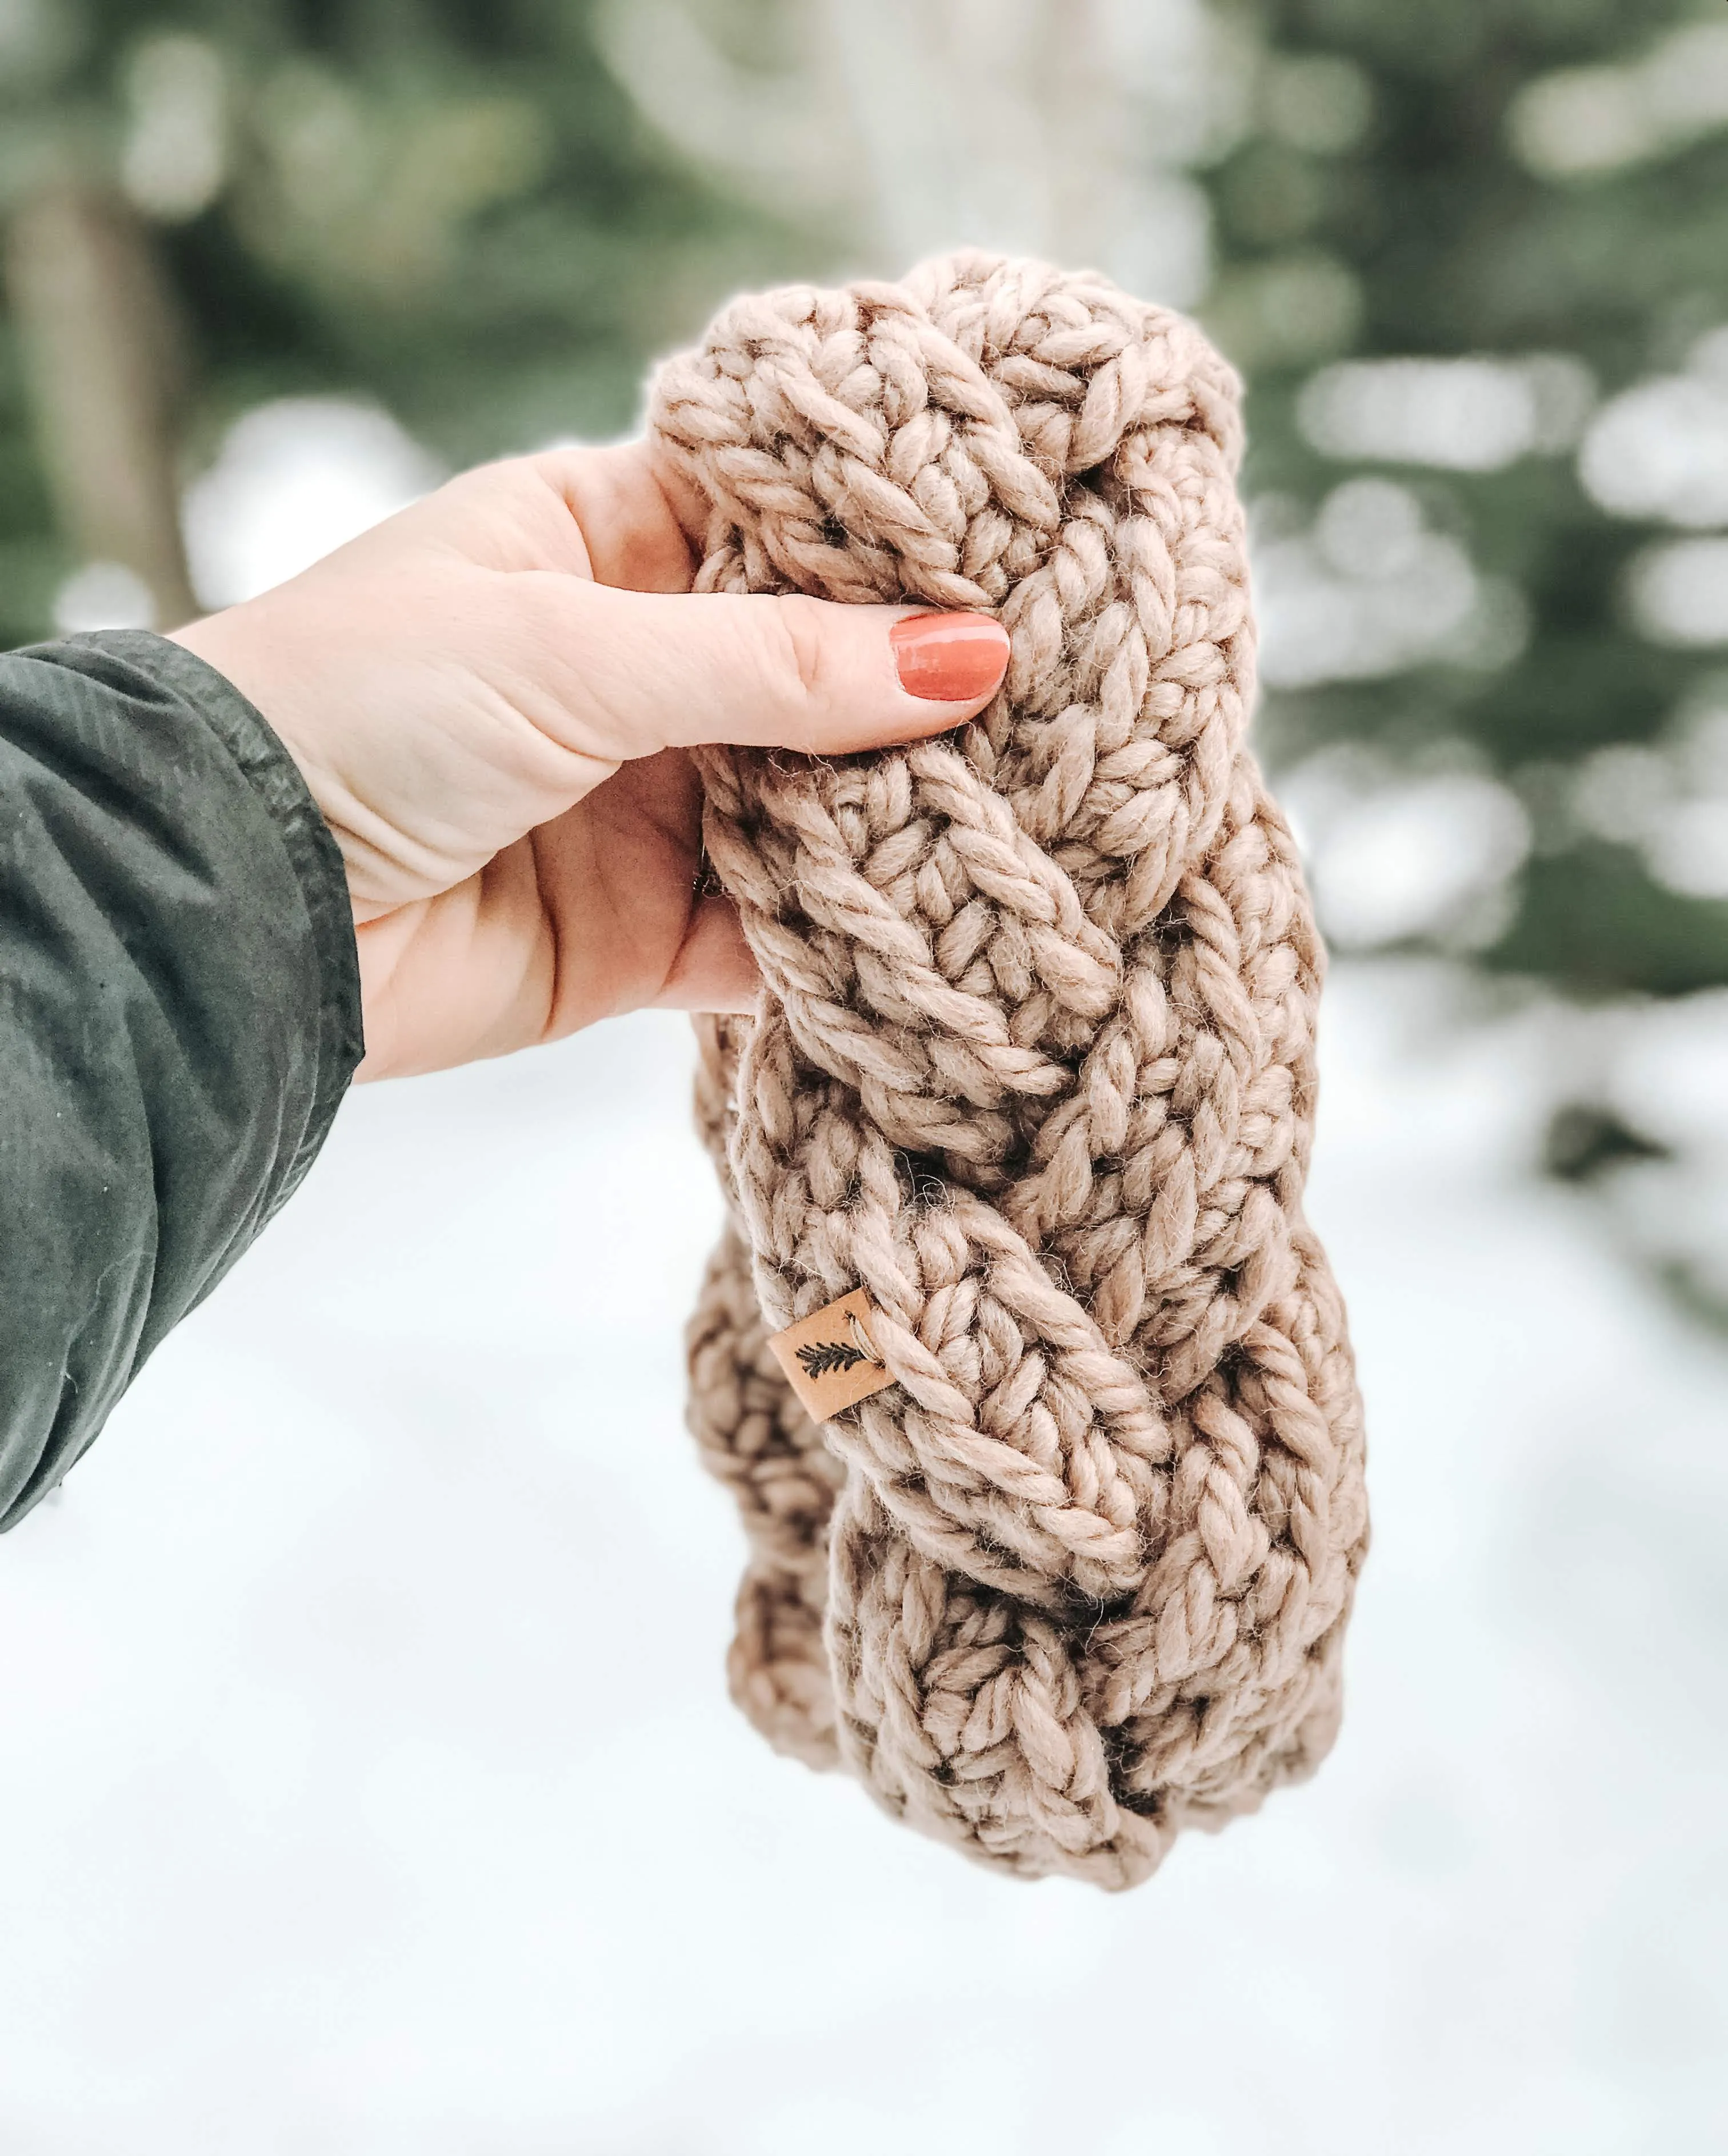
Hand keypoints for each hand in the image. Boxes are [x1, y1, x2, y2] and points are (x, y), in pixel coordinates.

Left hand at [174, 444, 1009, 1080]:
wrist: (235, 905)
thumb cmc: (361, 708)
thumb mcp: (573, 648)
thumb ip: (775, 663)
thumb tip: (970, 653)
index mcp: (594, 546)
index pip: (777, 522)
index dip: (893, 538)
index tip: (1026, 544)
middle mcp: (632, 673)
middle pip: (817, 674)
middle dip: (922, 692)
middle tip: (1070, 691)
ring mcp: (644, 807)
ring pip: (814, 807)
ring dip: (903, 815)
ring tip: (1043, 807)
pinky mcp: (646, 936)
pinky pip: (776, 933)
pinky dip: (848, 934)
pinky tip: (949, 921)